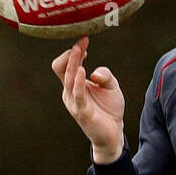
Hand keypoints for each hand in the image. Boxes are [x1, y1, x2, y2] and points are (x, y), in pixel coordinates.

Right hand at [51, 36, 124, 161]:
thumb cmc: (109, 109)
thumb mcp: (111, 86)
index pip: (66, 64)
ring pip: (68, 78)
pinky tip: (83, 70)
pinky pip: (77, 94)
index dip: (73, 51)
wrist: (113, 133)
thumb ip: (105, 75)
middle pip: (62, 68)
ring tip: (79, 51)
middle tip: (81, 42)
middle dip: (71, 53)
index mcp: (74, 85)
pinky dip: (79, 81)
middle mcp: (70, 92)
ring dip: (73, 63)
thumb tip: (95, 72)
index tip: (84, 41)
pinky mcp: (82, 111)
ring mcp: (74, 102)